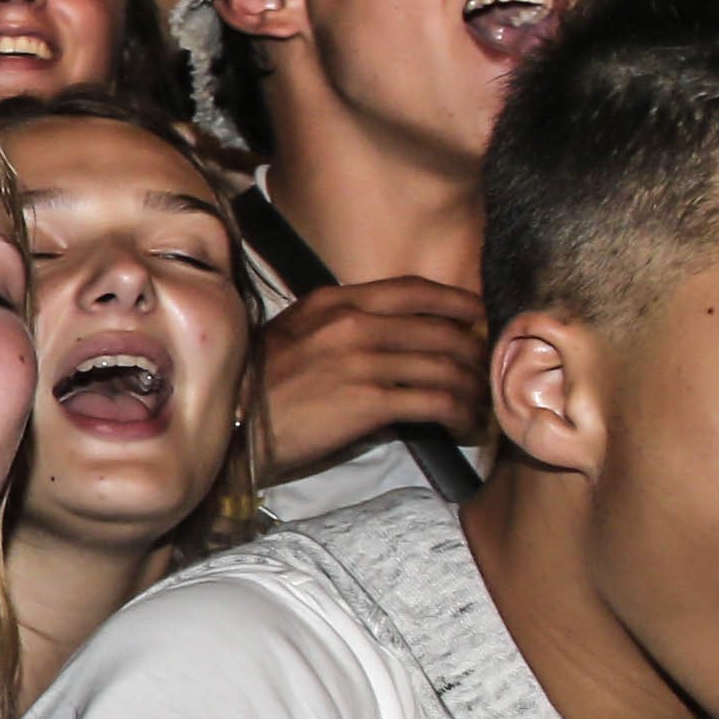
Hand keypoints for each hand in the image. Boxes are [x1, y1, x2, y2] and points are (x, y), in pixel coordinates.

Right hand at [255, 278, 486, 475]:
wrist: (232, 429)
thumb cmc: (256, 387)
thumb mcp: (294, 336)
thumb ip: (340, 326)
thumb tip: (393, 336)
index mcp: (334, 302)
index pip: (414, 290)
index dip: (457, 302)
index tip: (479, 316)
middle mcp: (352, 324)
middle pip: (441, 329)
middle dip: (475, 353)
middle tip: (486, 372)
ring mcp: (361, 361)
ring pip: (446, 365)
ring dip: (472, 387)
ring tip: (478, 404)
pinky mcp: (368, 401)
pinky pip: (436, 401)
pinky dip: (460, 413)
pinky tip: (463, 424)